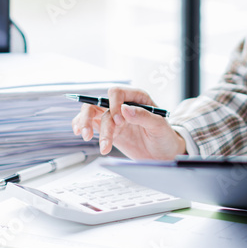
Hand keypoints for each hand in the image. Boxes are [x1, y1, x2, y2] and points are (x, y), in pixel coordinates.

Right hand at [70, 86, 185, 160]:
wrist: (163, 154)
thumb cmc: (165, 137)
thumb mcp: (159, 126)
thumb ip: (144, 116)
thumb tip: (125, 109)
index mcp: (137, 98)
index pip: (117, 93)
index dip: (113, 105)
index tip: (118, 122)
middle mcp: (123, 105)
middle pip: (99, 102)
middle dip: (91, 116)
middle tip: (90, 133)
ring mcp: (114, 117)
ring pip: (92, 113)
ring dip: (86, 124)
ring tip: (87, 138)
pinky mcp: (109, 130)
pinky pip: (91, 124)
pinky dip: (83, 127)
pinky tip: (81, 134)